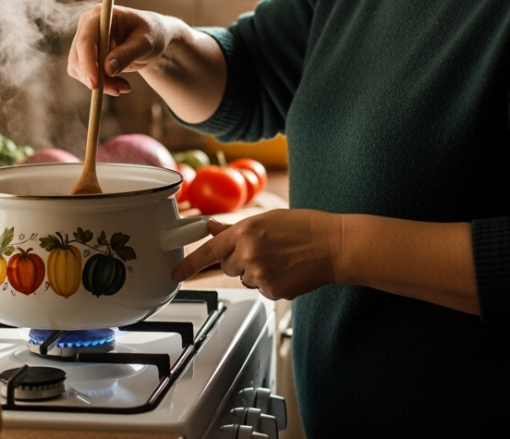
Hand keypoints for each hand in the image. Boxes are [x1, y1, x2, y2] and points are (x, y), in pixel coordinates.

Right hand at [67, 4, 186, 95]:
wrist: (152, 38)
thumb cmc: (152, 34)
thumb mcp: (146, 43)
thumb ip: (127, 54)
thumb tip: (107, 70)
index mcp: (101, 15)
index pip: (86, 39)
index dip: (87, 62)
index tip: (94, 83)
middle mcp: (88, 26)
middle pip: (78, 56)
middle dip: (96, 77)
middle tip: (118, 91)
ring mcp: (85, 41)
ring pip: (79, 69)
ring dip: (100, 83)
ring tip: (124, 87)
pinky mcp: (86, 55)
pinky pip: (86, 75)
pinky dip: (102, 84)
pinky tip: (120, 84)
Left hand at [171, 210, 343, 299]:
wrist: (334, 245)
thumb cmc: (305, 228)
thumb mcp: (267, 219)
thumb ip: (235, 228)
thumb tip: (211, 228)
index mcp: (245, 231)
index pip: (208, 251)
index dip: (189, 264)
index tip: (175, 274)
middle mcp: (248, 253)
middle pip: (228, 267)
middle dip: (240, 261)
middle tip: (265, 251)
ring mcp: (260, 274)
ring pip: (246, 280)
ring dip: (257, 272)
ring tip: (281, 259)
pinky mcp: (272, 290)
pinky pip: (262, 290)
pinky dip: (272, 284)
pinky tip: (288, 271)